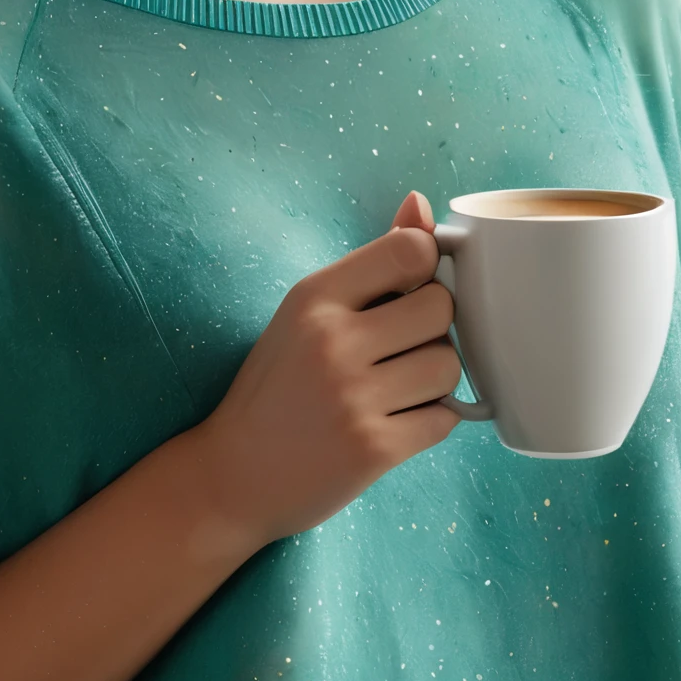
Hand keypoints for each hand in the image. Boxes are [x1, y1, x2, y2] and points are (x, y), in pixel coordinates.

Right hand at [188, 192, 462, 547]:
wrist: (231, 476)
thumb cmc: (278, 385)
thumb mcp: (308, 311)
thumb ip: (373, 261)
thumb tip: (421, 205)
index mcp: (314, 296)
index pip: (410, 249)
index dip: (427, 267)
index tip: (411, 290)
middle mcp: (332, 341)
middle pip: (441, 307)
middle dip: (433, 327)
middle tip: (401, 348)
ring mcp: (352, 398)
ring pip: (449, 364)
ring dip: (435, 377)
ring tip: (398, 387)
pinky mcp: (372, 449)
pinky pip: (445, 418)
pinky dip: (431, 419)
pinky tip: (395, 421)